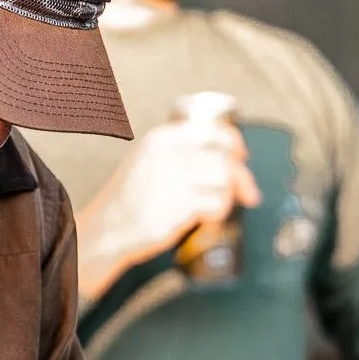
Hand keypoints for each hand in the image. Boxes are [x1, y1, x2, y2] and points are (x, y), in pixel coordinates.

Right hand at [78, 101, 260, 302]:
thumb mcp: (149, 160)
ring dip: (226, 196)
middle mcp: (170, 155)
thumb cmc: (131, 199)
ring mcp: (174, 180)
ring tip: (213, 207)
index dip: (234, 143)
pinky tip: (205, 217)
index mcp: (163, 139)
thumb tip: (228, 157)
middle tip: (248, 193)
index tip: (242, 156)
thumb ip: (181, 151)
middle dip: (241, 178)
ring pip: (224, 181)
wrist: (109, 228)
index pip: (213, 131)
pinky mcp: (180, 206)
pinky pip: (216, 204)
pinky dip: (217, 212)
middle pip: (224, 158)